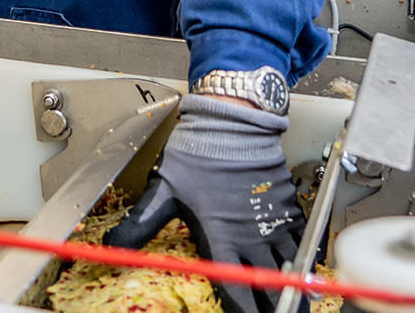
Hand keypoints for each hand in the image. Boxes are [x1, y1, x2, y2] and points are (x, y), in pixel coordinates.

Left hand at [105, 95, 302, 312]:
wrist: (232, 121)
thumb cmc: (197, 153)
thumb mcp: (163, 189)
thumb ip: (140, 223)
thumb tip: (112, 247)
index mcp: (219, 236)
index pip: (234, 289)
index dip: (242, 312)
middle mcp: (250, 236)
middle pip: (268, 287)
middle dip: (271, 307)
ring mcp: (272, 224)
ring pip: (290, 270)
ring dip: (291, 291)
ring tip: (295, 307)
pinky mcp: (287, 209)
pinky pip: (302, 244)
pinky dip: (303, 263)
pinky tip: (303, 275)